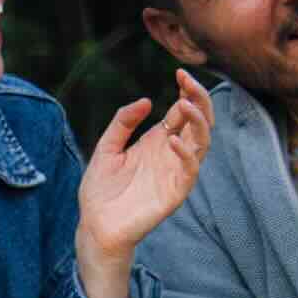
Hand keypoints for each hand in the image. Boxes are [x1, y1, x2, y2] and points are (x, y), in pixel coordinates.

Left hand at [76, 70, 213, 262]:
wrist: (95, 224)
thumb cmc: (101, 189)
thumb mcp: (107, 147)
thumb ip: (123, 123)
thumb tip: (147, 100)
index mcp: (158, 141)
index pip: (183, 111)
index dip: (187, 91)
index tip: (179, 73)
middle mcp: (172, 154)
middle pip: (199, 122)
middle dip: (199, 99)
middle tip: (188, 82)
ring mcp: (176, 172)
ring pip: (202, 143)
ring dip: (199, 122)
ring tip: (184, 104)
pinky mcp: (175, 193)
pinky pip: (189, 171)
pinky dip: (186, 154)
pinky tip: (172, 139)